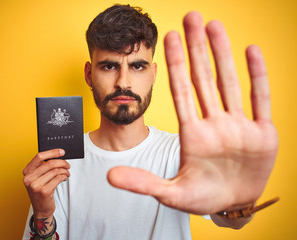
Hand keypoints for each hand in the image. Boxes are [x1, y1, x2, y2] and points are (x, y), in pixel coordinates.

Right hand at [23, 149, 70, 217]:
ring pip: (55, 171)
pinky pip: (58, 178)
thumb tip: (58, 156)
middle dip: (62, 162)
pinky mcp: (44, 192)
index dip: (52, 152)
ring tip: (67, 173)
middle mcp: (29, 178)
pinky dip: (64, 177)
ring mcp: (35, 186)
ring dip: (64, 171)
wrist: (41, 209)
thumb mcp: (38, 178)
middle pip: (49, 163)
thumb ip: (43, 167)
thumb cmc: (41, 191)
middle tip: (67, 165)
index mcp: (27, 172)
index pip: (39, 156)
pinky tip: (64, 178)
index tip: (61, 151)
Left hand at [107, 12, 277, 214]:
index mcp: (192, 135)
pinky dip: (257, 76)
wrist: (234, 205)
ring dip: (223, 54)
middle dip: (196, 49)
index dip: (174, 65)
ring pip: (229, 82)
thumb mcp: (171, 193)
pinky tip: (251, 51)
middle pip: (203, 79)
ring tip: (215, 25)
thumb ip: (142, 183)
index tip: (168, 38)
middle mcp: (214, 124)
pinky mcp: (263, 134)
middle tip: (191, 16)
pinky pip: (259, 99)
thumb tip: (109, 176)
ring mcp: (239, 126)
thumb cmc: (203, 198)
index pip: (180, 92)